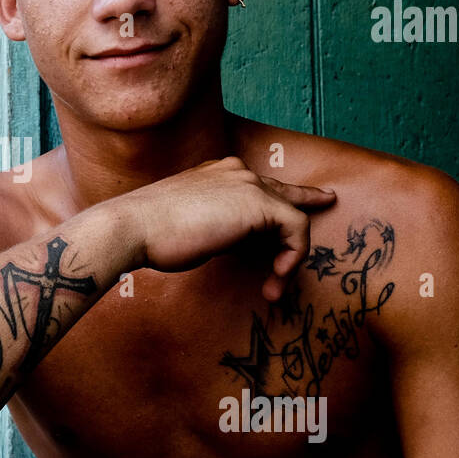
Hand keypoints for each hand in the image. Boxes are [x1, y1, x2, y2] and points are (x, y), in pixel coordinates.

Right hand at [108, 156, 337, 300]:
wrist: (133, 228)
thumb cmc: (149, 235)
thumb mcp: (189, 225)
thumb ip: (216, 225)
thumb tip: (233, 242)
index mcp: (216, 173)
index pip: (260, 183)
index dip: (287, 194)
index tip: (312, 198)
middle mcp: (235, 171)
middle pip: (283, 193)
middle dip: (304, 210)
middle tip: (325, 207)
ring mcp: (248, 184)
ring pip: (292, 215)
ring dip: (290, 256)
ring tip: (274, 286)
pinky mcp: (260, 203)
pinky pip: (296, 229)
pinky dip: (293, 257)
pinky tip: (276, 277)